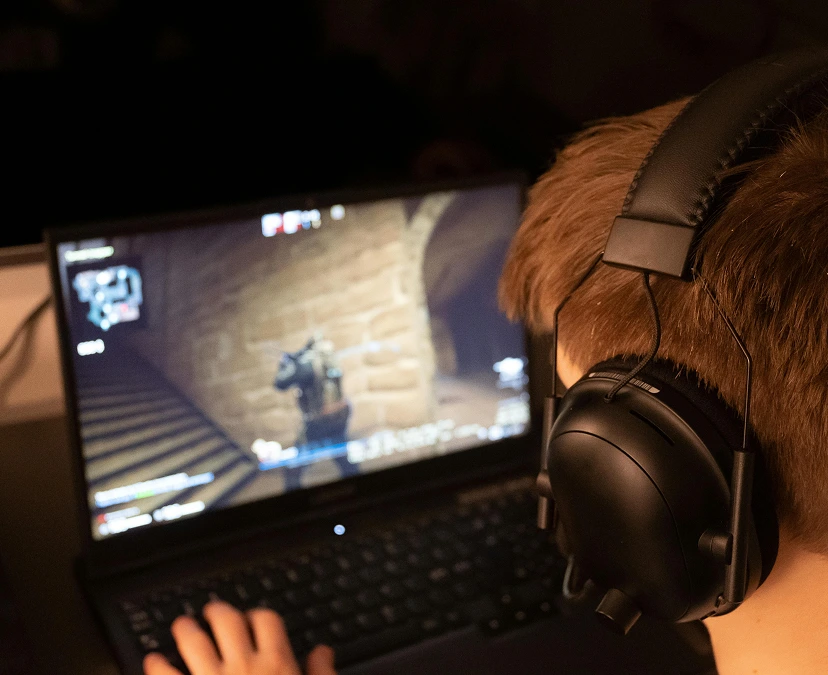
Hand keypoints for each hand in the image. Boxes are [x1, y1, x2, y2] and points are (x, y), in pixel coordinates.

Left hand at [143, 601, 336, 674]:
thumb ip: (320, 673)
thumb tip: (323, 652)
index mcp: (276, 664)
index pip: (266, 620)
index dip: (257, 614)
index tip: (251, 618)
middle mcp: (244, 666)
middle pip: (227, 621)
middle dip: (217, 612)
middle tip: (211, 611)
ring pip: (193, 641)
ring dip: (185, 630)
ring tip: (182, 625)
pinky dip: (157, 665)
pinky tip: (153, 660)